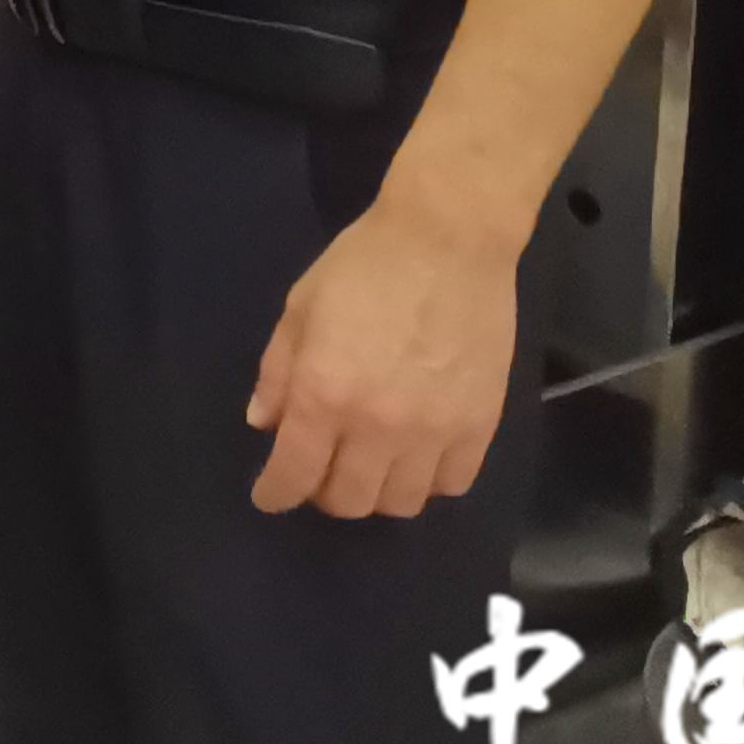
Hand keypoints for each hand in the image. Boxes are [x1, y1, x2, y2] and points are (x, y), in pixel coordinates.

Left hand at [245, 187, 518, 518]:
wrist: (448, 240)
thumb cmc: (364, 265)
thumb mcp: (301, 308)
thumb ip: (278, 372)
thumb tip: (264, 423)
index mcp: (324, 393)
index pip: (294, 473)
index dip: (275, 494)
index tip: (269, 496)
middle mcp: (378, 425)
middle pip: (348, 500)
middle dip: (322, 494)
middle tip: (319, 470)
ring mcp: (434, 431)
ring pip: (401, 503)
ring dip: (375, 493)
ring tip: (368, 465)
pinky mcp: (479, 426)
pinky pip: (451, 484)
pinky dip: (427, 482)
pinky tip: (415, 457)